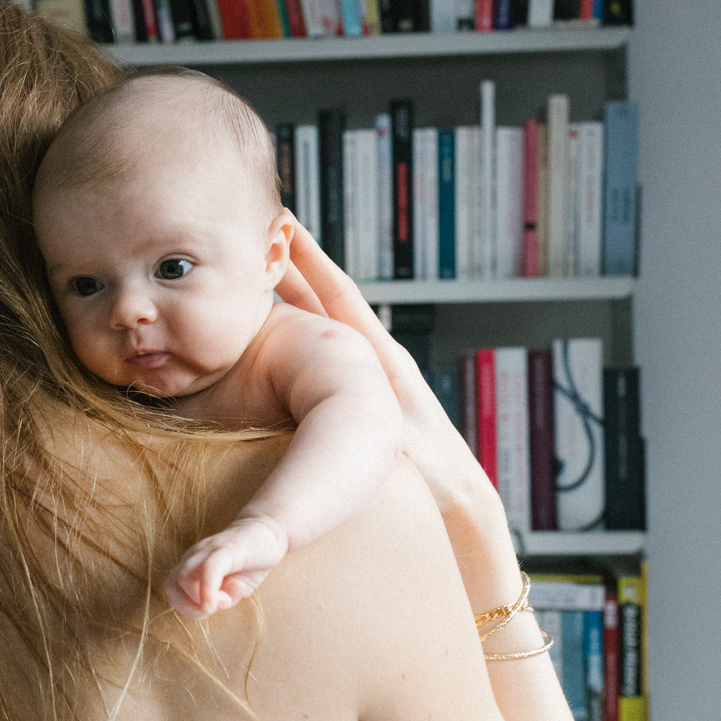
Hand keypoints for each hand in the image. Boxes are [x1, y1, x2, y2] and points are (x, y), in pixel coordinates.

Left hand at [164, 515, 288, 619]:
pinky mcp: (226, 548)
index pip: (173, 592)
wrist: (270, 531)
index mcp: (192, 567)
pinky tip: (222, 601)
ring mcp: (208, 550)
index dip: (187, 609)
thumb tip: (215, 603)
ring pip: (184, 578)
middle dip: (190, 608)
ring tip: (228, 597)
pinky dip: (208, 589)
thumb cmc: (250, 562)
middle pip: (171, 587)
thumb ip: (222, 599)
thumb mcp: (235, 589)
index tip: (213, 609)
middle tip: (219, 605)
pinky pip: (209, 568)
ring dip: (201, 599)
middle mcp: (194, 556)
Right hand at [277, 227, 492, 524]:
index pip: (338, 295)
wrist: (458, 496)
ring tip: (263, 277)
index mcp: (381, 358)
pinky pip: (324, 355)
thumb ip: (359, 416)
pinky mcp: (365, 396)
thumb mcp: (391, 437)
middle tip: (263, 237)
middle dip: (295, 269)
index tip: (286, 224)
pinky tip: (280, 337)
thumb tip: (319, 400)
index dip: (312, 258)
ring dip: (296, 299)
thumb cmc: (429, 471)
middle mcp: (373, 358)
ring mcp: (368, 375)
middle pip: (325, 301)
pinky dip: (302, 335)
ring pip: (322, 325)